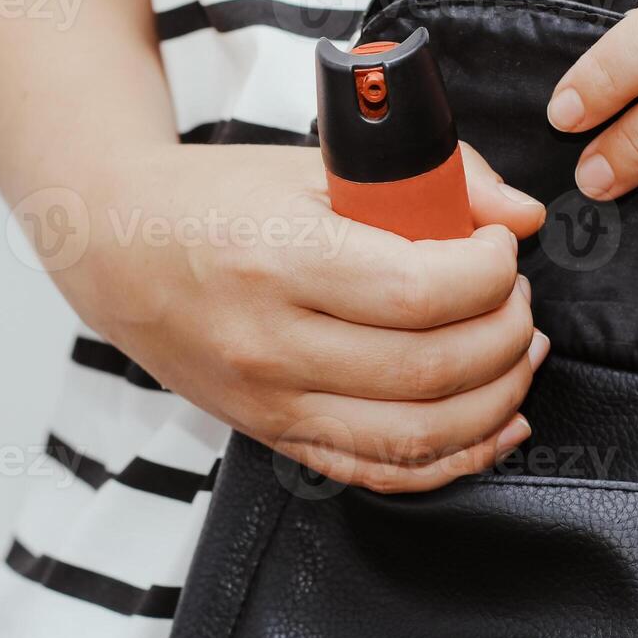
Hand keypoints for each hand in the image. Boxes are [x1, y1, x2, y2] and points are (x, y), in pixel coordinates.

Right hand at [49, 142, 548, 493]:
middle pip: (431, 369)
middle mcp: (274, 345)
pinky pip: (381, 473)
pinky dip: (454, 458)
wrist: (117, 250)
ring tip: (517, 352)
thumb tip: (520, 215)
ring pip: (417, 436)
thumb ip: (432, 180)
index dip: (490, 273)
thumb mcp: (316, 165)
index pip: (421, 292)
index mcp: (282, 261)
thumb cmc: (216, 200)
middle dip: (505, 333)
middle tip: (516, 298)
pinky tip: (494, 421)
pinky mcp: (276, 437)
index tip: (500, 248)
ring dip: (496, 400)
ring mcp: (273, 404)